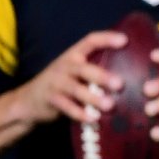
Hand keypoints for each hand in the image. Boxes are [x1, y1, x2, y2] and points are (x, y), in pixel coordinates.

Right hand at [11, 31, 126, 125]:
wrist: (29, 100)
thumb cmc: (62, 84)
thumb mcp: (75, 71)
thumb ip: (94, 69)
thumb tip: (129, 75)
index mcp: (73, 55)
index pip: (90, 41)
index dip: (106, 39)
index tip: (125, 40)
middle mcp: (65, 66)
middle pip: (84, 68)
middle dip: (102, 76)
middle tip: (120, 85)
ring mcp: (56, 82)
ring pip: (76, 89)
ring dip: (93, 98)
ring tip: (110, 106)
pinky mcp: (50, 99)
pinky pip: (66, 106)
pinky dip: (79, 113)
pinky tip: (93, 119)